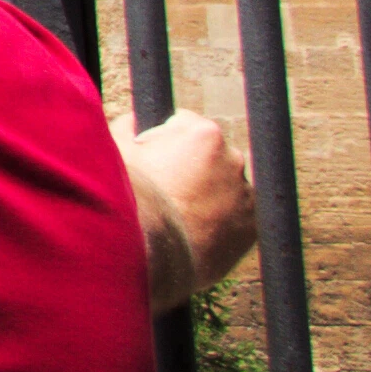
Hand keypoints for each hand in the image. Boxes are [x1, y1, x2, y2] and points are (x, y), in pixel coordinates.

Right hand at [128, 112, 258, 310]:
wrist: (151, 251)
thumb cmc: (132, 196)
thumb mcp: (118, 152)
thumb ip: (126, 127)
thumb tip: (133, 119)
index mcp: (204, 133)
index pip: (184, 124)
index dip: (162, 140)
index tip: (152, 158)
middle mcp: (233, 158)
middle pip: (209, 154)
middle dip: (191, 165)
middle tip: (164, 188)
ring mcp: (246, 193)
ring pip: (224, 185)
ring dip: (208, 193)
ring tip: (177, 212)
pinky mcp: (252, 225)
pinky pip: (235, 215)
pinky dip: (219, 220)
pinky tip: (192, 229)